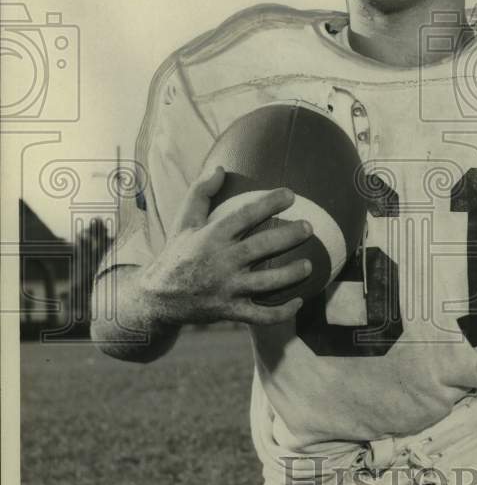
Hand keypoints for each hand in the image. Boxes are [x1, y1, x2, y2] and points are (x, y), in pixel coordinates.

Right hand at [139, 165, 311, 328]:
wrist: (158, 298)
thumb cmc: (178, 252)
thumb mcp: (184, 221)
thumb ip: (201, 192)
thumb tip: (221, 168)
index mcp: (211, 237)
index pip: (244, 216)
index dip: (268, 203)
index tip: (291, 194)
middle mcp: (220, 262)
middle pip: (260, 248)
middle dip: (288, 236)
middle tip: (309, 227)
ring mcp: (227, 289)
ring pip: (266, 283)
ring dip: (290, 275)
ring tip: (309, 266)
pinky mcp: (230, 311)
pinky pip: (260, 316)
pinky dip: (282, 313)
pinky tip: (299, 302)